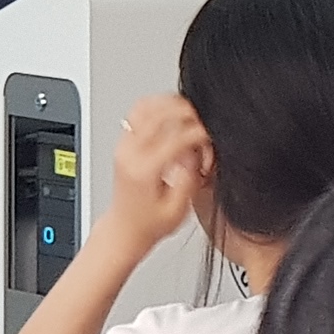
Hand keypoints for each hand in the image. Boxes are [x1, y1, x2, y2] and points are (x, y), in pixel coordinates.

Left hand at [100, 94, 211, 248]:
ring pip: (145, 107)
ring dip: (169, 103)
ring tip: (188, 111)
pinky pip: (136, 112)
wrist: (124, 229)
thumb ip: (190, 179)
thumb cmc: (148, 224)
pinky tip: (169, 109)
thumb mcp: (177, 210)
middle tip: (202, 120)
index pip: (175, 138)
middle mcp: (130, 154)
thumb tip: (198, 153)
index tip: (210, 137)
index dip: (198, 133)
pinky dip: (155, 105)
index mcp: (144, 170)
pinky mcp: (123, 143)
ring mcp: (123, 146)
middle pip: (159, 115)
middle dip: (186, 113)